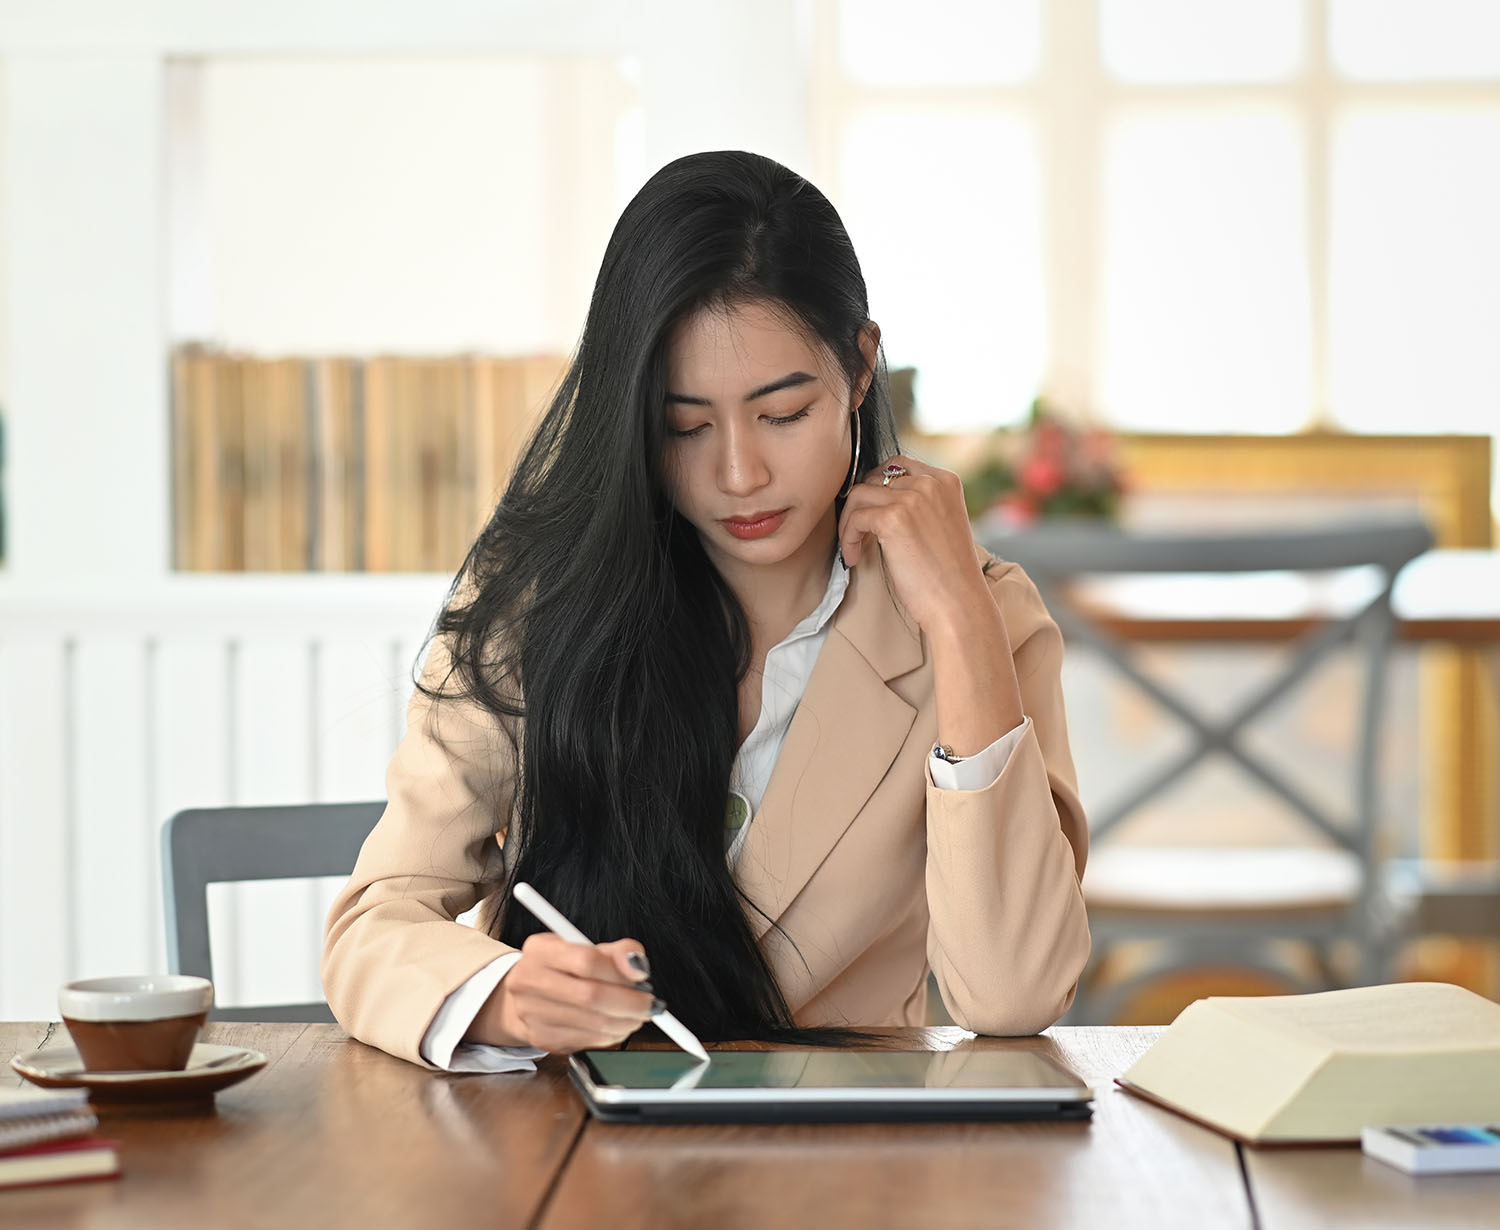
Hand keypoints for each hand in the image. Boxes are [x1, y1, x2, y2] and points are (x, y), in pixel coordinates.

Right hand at [471, 932, 655, 1051]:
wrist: (524, 995)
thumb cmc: (562, 968)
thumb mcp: (584, 947)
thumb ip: (615, 952)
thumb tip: (638, 965)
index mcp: (540, 950)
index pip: (586, 961)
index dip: (620, 971)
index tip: (643, 977)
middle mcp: (529, 980)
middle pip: (590, 996)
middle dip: (630, 1003)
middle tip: (650, 1004)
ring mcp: (531, 1013)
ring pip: (592, 1023)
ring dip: (625, 1022)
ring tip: (637, 1015)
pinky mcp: (541, 1038)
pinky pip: (587, 1042)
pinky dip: (611, 1036)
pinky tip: (618, 1026)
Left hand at [837, 455, 992, 636]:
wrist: (958, 604)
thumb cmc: (947, 575)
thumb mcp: (940, 524)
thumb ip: (919, 504)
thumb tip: (875, 496)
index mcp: (946, 480)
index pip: (898, 465)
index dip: (877, 488)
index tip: (872, 514)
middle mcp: (930, 483)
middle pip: (875, 478)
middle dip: (862, 506)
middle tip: (860, 536)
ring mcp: (912, 498)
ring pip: (858, 494)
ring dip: (850, 522)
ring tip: (855, 549)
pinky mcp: (893, 518)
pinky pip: (855, 518)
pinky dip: (847, 538)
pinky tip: (854, 559)